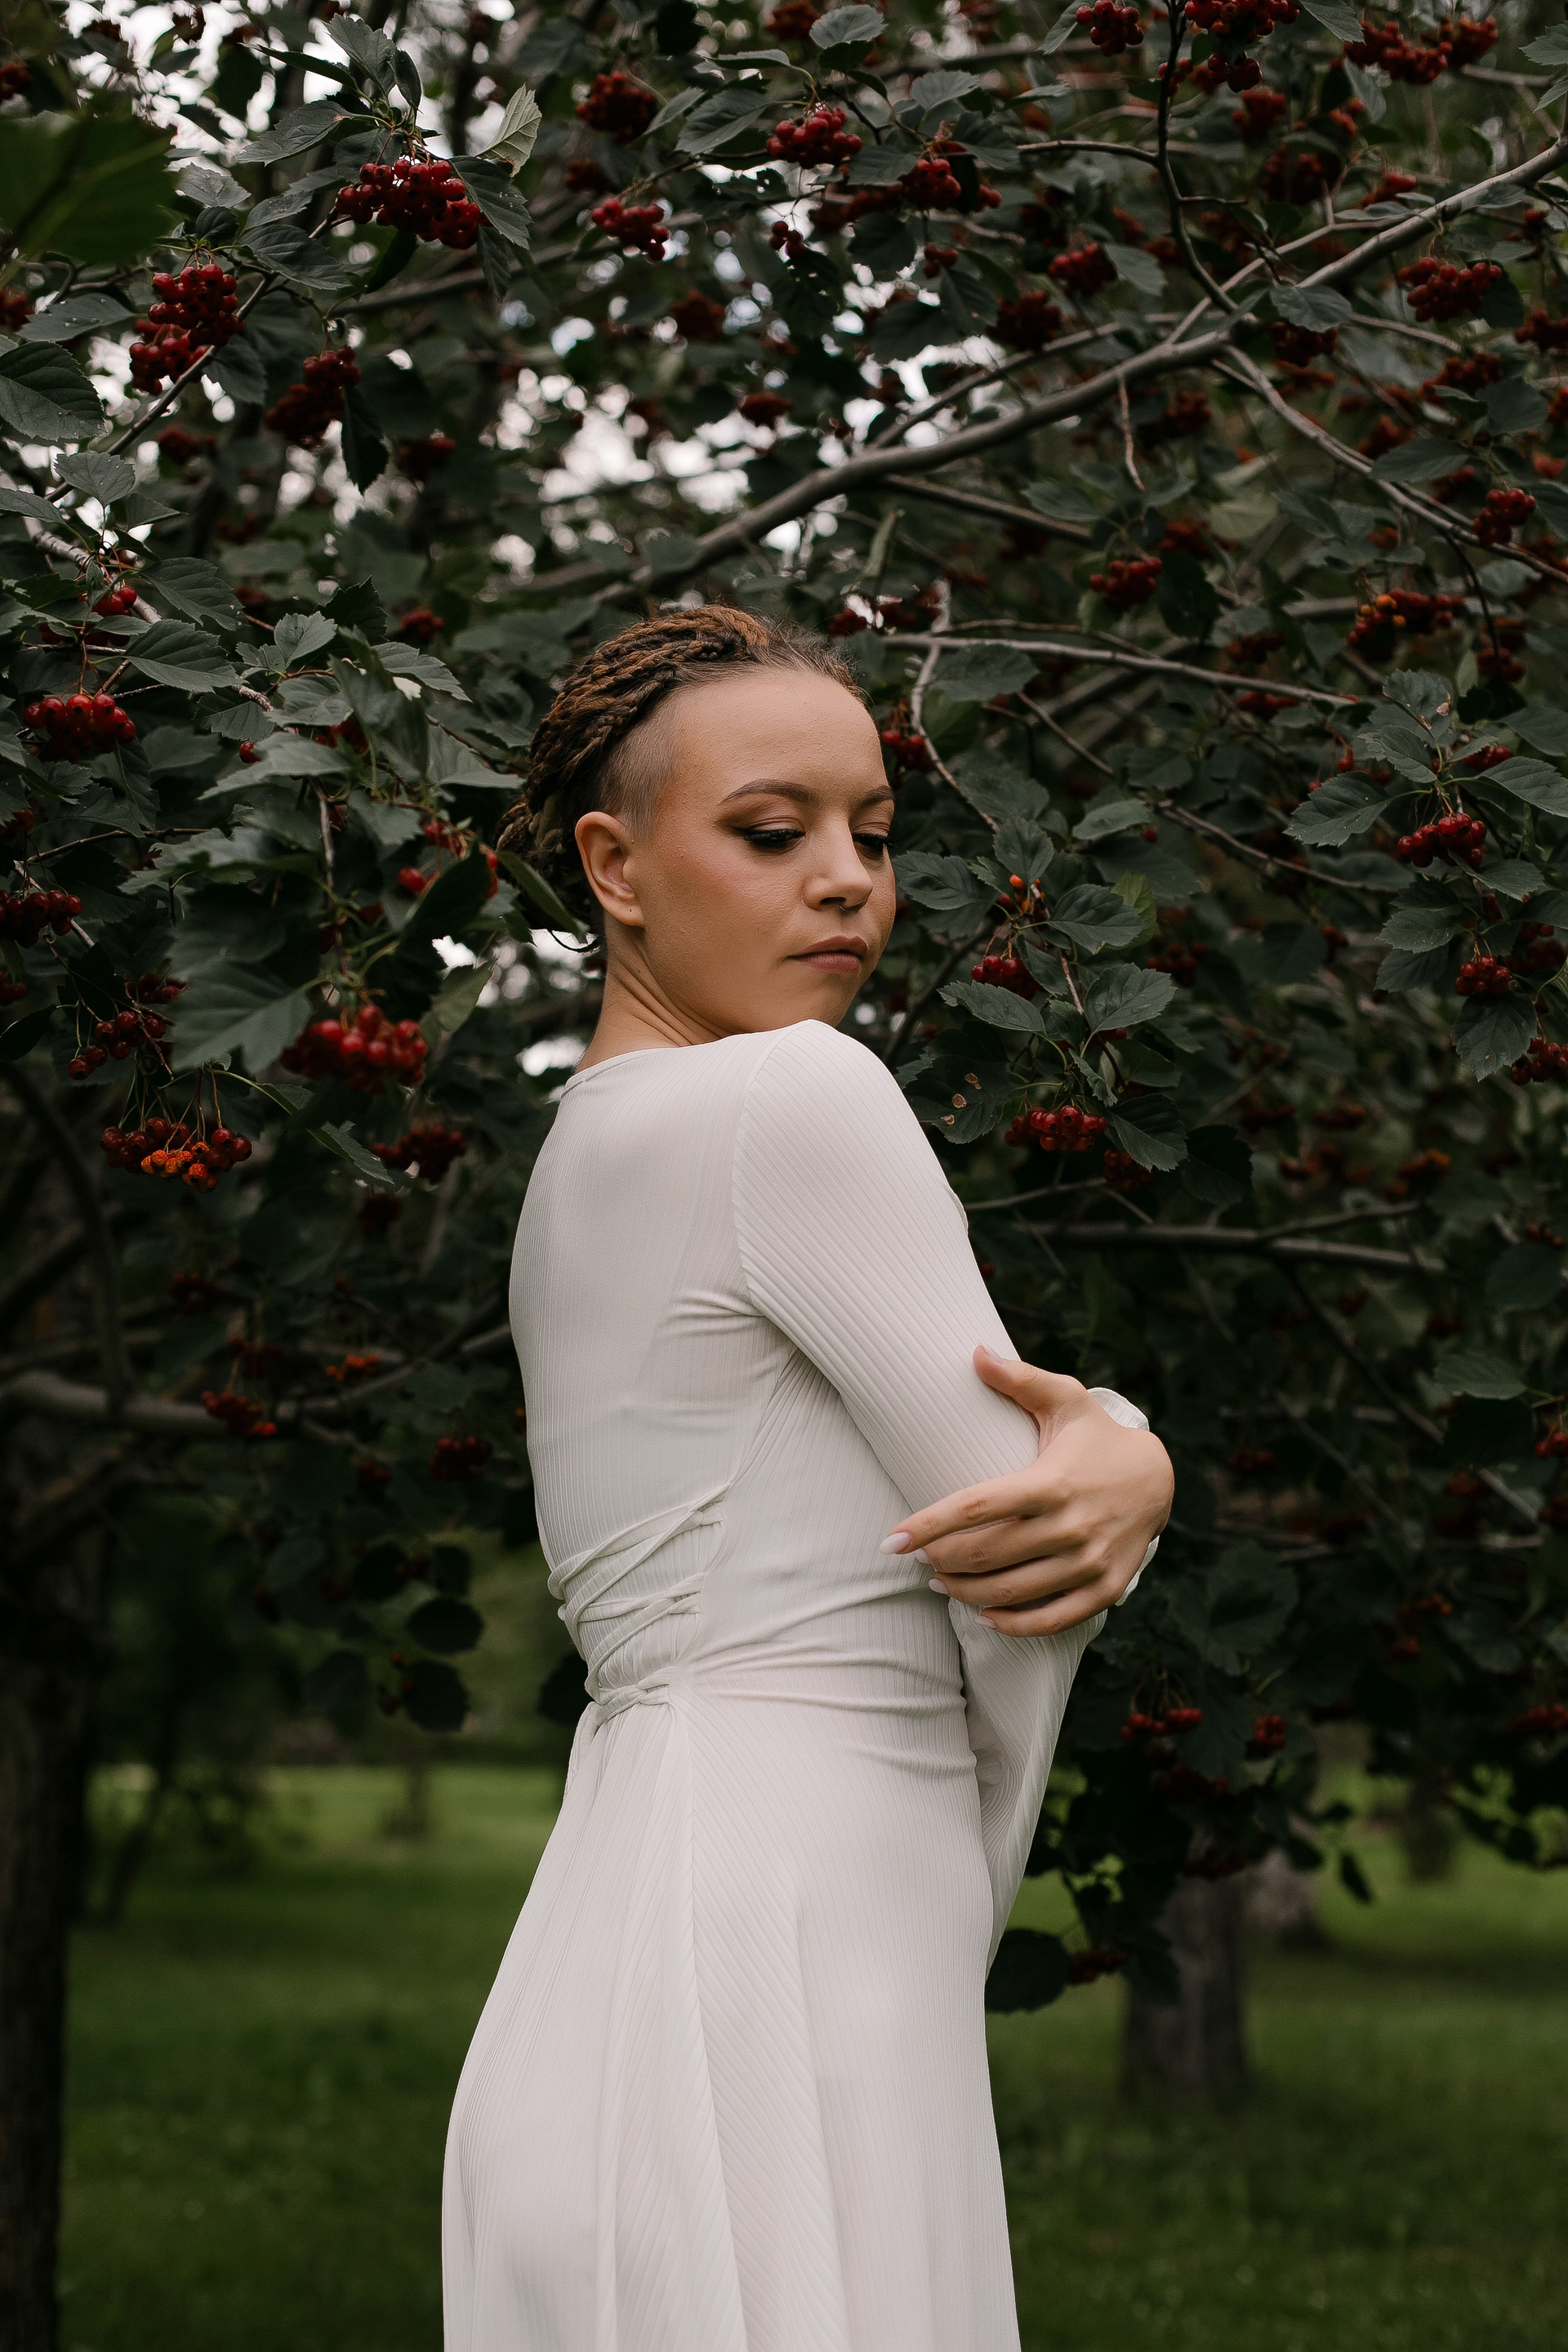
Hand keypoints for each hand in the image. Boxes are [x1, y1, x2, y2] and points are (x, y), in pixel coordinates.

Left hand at [882, 1347, 1173, 1637]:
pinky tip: (983, 1614)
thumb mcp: (1065, 1400)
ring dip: (964, 1592)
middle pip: (986, 1554)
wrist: (1159, 1479)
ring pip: (1010, 1591)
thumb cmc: (1096, 1437)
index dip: (928, 1525)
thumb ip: (1020, 1379)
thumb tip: (973, 1351)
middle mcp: (1071, 1526)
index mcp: (1052, 1482)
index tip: (891, 1539)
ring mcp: (1089, 1563)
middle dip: (941, 1559)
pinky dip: (1012, 1624)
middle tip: (917, 1556)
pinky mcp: (1104, 1589)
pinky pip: (1050, 1620)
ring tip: (938, 1580)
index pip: (976, 1507)